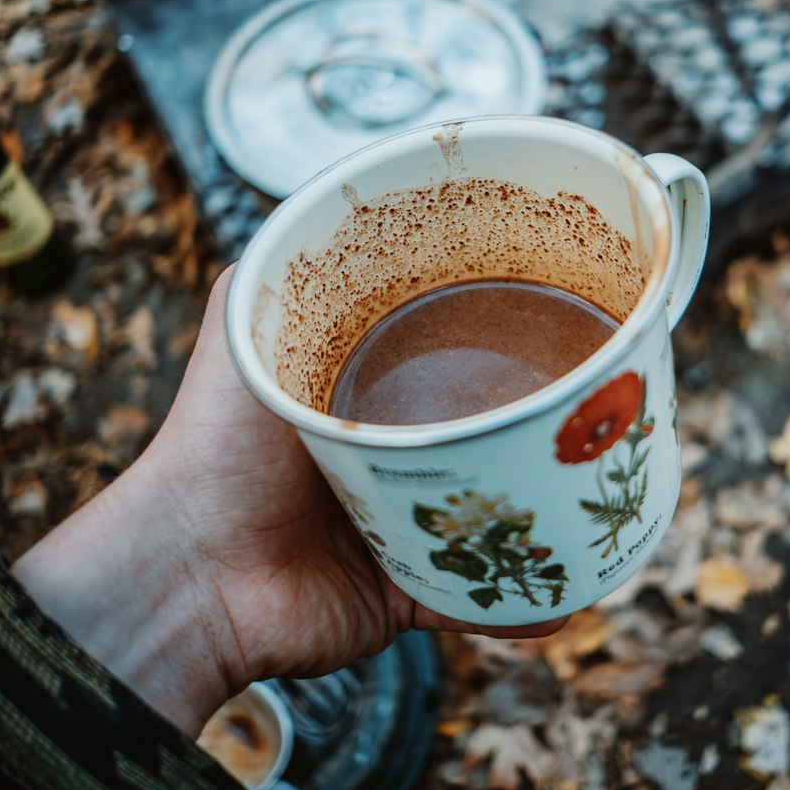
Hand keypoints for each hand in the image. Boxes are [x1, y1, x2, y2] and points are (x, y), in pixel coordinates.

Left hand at [15, 267, 565, 736]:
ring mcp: (400, 525)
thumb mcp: (240, 326)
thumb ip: (274, 266)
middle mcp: (384, 454)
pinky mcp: (405, 590)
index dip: (497, 326)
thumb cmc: (211, 443)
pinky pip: (483, 597)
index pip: (444, 347)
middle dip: (537, 419)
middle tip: (594, 398)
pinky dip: (531, 597)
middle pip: (481, 428)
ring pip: (497, 511)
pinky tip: (578, 576)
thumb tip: (323, 192)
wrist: (190, 569)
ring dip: (549, 505)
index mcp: (357, 389)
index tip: (558, 301)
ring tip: (600, 481)